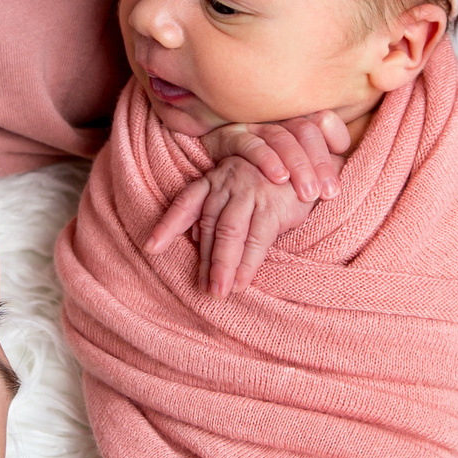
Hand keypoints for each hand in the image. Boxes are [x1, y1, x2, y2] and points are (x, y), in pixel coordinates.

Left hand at [143, 158, 308, 295]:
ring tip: (218, 291)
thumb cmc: (266, 184)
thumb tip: (195, 239)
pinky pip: (257, 238)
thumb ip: (216, 212)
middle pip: (209, 226)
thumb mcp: (237, 191)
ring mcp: (251, 192)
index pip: (185, 204)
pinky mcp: (273, 204)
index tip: (151, 248)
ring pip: (230, 233)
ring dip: (223, 265)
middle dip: (204, 261)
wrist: (306, 166)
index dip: (167, 225)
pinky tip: (242, 281)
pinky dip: (248, 263)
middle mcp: (228, 184)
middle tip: (202, 289)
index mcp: (214, 181)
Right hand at [205, 112, 350, 202]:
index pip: (324, 121)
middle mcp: (277, 120)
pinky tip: (278, 178)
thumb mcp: (290, 177)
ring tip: (308, 193)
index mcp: (297, 124)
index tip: (336, 181)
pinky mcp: (231, 135)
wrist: (216, 180)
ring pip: (282, 138)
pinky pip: (251, 144)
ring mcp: (254, 125)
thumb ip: (313, 177)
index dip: (336, 142)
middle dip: (320, 164)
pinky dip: (267, 160)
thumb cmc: (260, 180)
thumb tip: (337, 189)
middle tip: (328, 194)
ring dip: (299, 166)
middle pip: (306, 132)